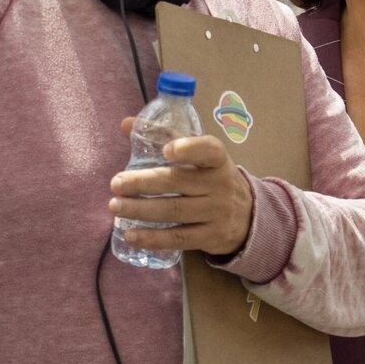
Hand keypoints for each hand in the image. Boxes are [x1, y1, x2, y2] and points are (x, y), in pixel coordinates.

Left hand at [109, 123, 254, 258]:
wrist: (249, 216)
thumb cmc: (213, 179)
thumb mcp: (201, 157)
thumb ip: (166, 137)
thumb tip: (126, 125)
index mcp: (218, 160)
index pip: (208, 151)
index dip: (189, 149)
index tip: (166, 151)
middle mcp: (220, 185)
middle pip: (177, 183)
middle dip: (143, 183)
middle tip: (116, 184)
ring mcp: (217, 213)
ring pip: (174, 211)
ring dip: (140, 210)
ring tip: (115, 206)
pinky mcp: (211, 237)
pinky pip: (178, 238)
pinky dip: (152, 238)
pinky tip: (131, 235)